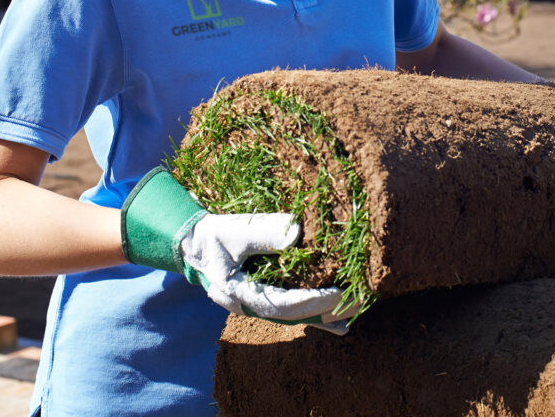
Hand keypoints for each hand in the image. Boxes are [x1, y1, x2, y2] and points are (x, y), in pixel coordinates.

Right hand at [181, 213, 356, 334]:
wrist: (193, 245)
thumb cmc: (212, 237)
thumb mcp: (233, 230)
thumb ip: (263, 233)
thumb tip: (296, 235)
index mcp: (239, 295)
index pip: (282, 306)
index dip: (312, 301)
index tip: (338, 293)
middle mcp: (250, 307)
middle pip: (294, 316)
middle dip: (328, 309)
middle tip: (361, 300)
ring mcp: (257, 306)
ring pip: (296, 317)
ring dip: (326, 314)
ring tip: (357, 310)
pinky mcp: (264, 299)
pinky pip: (293, 312)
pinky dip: (316, 315)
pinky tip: (340, 324)